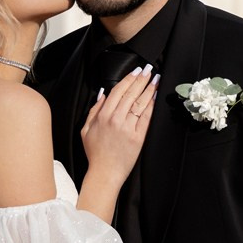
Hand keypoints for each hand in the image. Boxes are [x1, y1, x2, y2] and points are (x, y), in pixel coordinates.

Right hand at [80, 67, 158, 185]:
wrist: (105, 173)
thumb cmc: (96, 153)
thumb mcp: (86, 130)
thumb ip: (94, 110)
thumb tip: (102, 94)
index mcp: (103, 116)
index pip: (118, 91)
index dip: (128, 79)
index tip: (136, 71)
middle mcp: (115, 119)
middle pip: (131, 94)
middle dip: (141, 79)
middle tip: (149, 69)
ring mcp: (127, 128)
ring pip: (139, 103)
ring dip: (149, 89)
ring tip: (156, 79)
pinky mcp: (138, 137)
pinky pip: (146, 117)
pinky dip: (151, 105)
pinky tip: (155, 97)